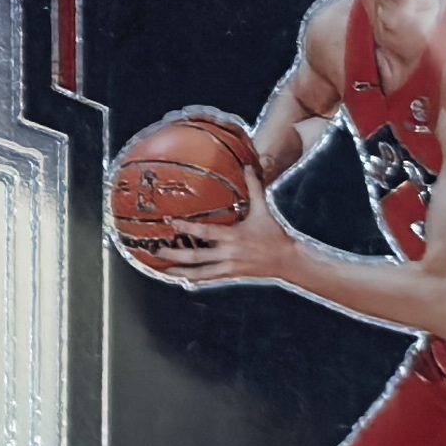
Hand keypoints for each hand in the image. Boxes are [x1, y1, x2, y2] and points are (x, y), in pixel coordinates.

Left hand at [134, 172, 297, 290]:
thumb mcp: (264, 210)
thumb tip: (248, 165)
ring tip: (165, 269)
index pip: (204, 232)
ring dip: (182, 271)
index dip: (186, 228)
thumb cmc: (274, 234)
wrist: (287, 261)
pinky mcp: (232, 276)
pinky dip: (196, 280)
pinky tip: (183, 280)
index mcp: (233, 236)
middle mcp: (229, 253)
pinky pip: (210, 279)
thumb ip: (255, 187)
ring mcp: (229, 267)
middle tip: (157, 250)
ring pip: (201, 272)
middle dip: (175, 254)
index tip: (170, 222)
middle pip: (196, 256)